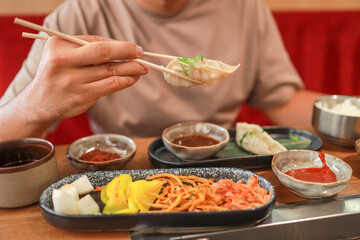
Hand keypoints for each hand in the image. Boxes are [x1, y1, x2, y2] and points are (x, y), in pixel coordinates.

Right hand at [24, 35, 148, 123]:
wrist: (40, 103)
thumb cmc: (57, 74)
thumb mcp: (63, 55)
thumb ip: (87, 49)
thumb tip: (122, 48)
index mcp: (59, 45)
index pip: (96, 41)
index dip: (118, 44)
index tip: (133, 47)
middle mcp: (63, 61)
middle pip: (104, 53)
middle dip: (127, 52)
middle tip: (141, 54)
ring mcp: (72, 80)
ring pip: (110, 70)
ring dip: (131, 69)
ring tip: (142, 69)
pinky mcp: (81, 96)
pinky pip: (110, 86)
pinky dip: (125, 81)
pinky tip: (132, 79)